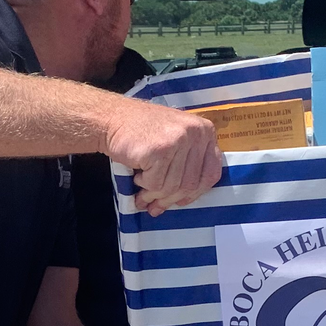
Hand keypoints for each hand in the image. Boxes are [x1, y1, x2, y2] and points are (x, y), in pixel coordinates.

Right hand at [103, 97, 222, 214]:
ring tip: (142, 195)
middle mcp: (196, 133)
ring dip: (154, 195)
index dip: (197, 193)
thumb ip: (188, 161)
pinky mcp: (160, 150)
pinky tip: (137, 178)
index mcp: (205, 131)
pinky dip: (144, 186)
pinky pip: (156, 183)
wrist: (113, 118)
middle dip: (170, 199)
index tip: (181, 201)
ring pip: (172, 186)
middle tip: (155, 206)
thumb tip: (187, 197)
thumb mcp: (176, 138)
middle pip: (191, 183)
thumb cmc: (143, 131)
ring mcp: (179, 140)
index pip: (211, 173)